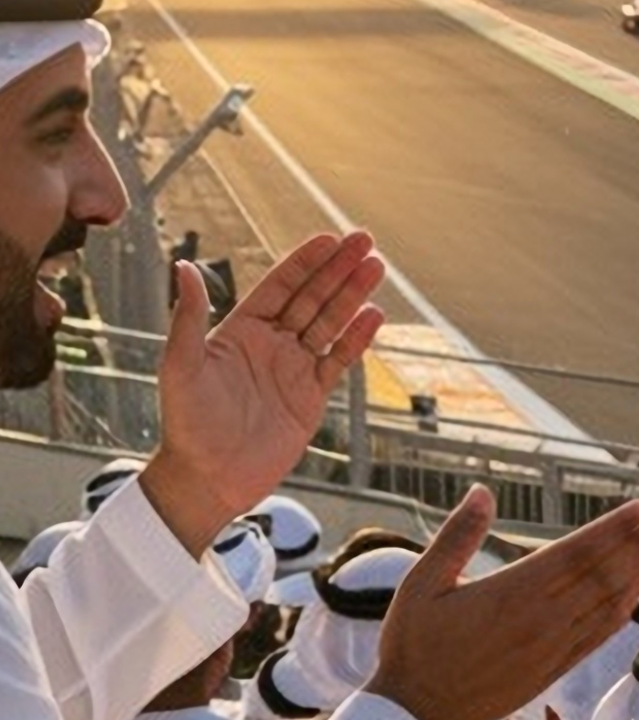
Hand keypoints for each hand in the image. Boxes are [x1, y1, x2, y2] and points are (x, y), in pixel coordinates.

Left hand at [140, 231, 385, 557]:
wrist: (207, 480)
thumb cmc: (186, 424)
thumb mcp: (181, 366)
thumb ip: (189, 317)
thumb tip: (183, 265)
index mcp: (240, 330)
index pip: (279, 286)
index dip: (305, 262)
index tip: (329, 238)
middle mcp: (270, 344)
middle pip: (311, 297)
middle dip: (338, 269)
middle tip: (364, 240)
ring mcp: (293, 369)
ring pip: (330, 323)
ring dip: (353, 295)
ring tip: (376, 267)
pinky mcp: (311, 397)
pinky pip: (339, 360)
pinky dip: (357, 338)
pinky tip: (374, 315)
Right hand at [368, 487, 638, 719]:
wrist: (416, 718)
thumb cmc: (414, 647)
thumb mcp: (421, 584)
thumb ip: (456, 537)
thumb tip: (483, 492)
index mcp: (512, 595)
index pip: (576, 554)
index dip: (614, 530)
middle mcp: (541, 622)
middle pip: (602, 576)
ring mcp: (551, 650)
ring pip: (606, 607)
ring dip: (638, 575)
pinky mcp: (552, 672)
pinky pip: (597, 637)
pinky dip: (622, 612)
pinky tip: (637, 593)